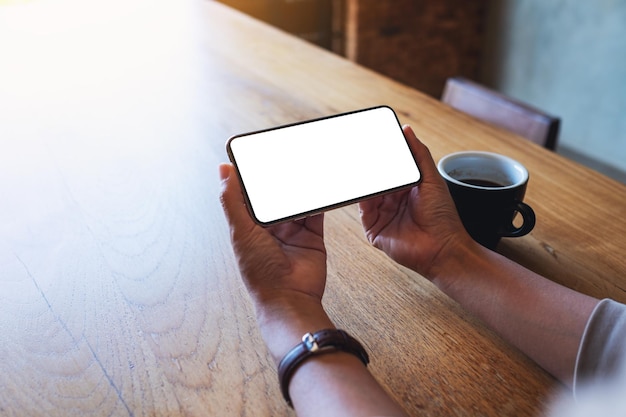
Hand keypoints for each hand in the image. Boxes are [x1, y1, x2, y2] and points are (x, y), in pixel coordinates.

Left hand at [219, 163, 332, 360]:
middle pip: (276, 195)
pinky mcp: (312, 235)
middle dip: (281, 178)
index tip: (259, 154)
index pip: (251, 193)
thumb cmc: (261, 272)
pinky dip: (317, 199)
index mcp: (249, 225)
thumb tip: (222, 169)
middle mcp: (271, 227)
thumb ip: (233, 200)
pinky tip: (319, 186)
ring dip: (300, 187)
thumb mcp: (242, 231)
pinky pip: (316, 212)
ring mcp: (292, 231)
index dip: (254, 175)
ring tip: (303, 167)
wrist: (291, 298)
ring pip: (297, 200)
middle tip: (286, 156)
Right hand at [358, 125, 471, 278]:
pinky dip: (361, 197)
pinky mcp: (374, 229)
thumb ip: (419, 154)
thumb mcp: (431, 178)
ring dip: (363, 180)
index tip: (373, 140)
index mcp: (405, 187)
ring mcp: (382, 214)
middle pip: (374, 179)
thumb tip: (407, 130)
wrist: (443, 248)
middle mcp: (391, 200)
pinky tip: (362, 186)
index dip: (381, 155)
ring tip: (359, 165)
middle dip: (368, 166)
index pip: (388, 167)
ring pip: (366, 192)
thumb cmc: (443, 217)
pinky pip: (363, 210)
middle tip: (360, 150)